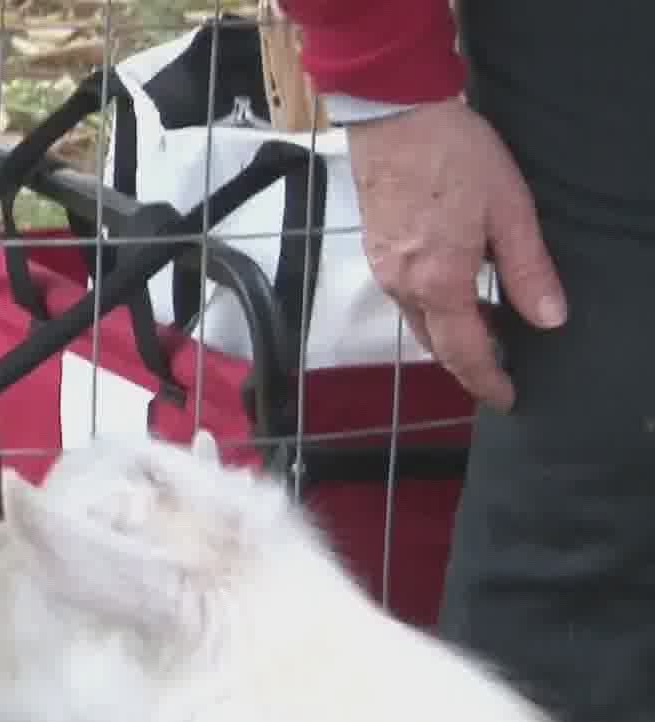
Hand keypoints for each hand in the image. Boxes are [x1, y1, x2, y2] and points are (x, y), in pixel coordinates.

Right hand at [346, 98, 567, 410]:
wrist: (395, 118)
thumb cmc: (456, 156)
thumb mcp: (510, 209)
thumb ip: (528, 269)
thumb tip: (550, 318)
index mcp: (441, 282)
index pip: (466, 352)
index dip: (488, 380)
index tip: (507, 398)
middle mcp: (405, 287)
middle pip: (437, 345)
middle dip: (468, 364)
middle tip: (500, 371)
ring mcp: (384, 271)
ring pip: (419, 322)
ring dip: (450, 336)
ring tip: (484, 333)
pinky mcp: (375, 251)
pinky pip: (405, 299)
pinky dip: (432, 310)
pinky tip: (454, 294)